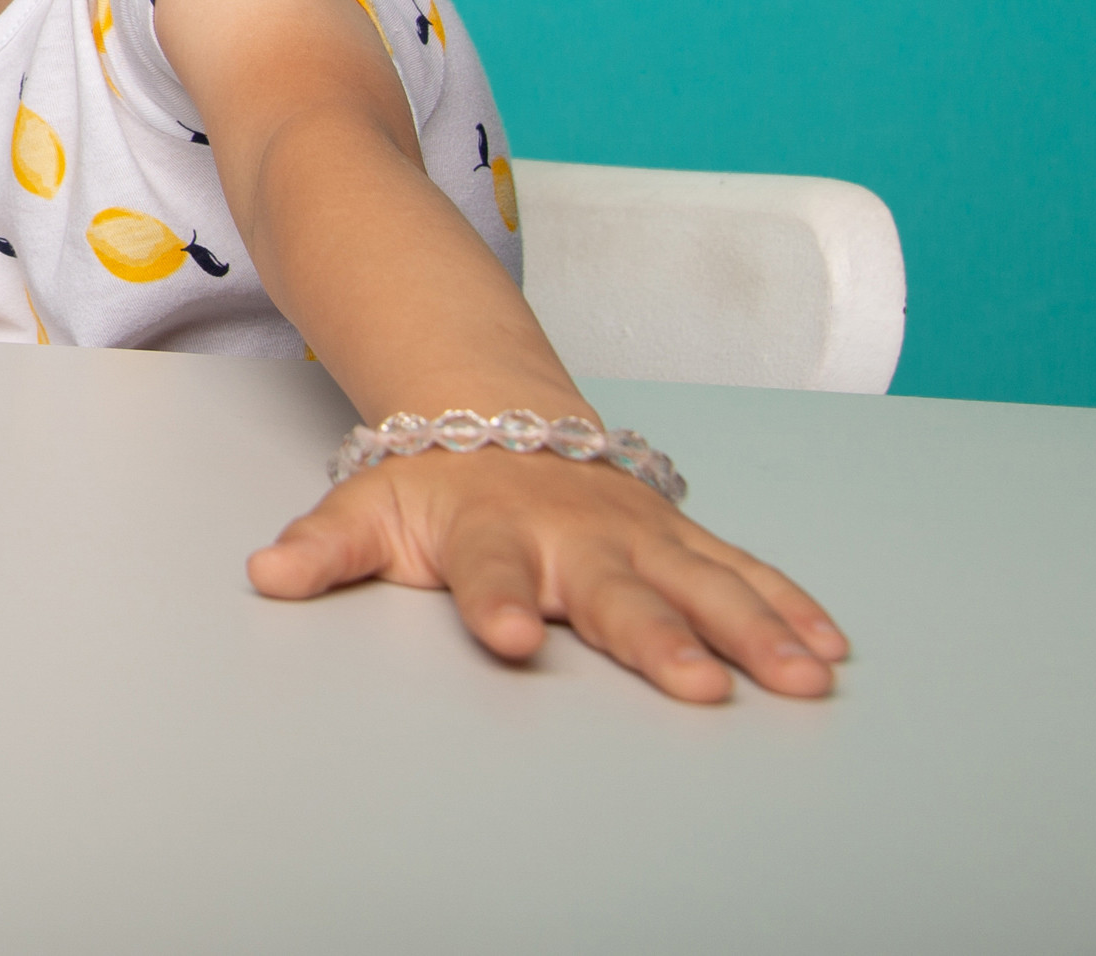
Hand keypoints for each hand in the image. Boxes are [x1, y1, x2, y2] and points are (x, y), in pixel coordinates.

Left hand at [249, 445, 849, 701]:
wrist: (489, 409)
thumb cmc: (429, 479)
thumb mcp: (365, 507)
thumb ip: (325, 548)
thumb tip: (267, 572)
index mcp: (490, 530)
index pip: (488, 572)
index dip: (496, 602)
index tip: (511, 637)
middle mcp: (571, 531)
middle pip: (615, 590)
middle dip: (658, 636)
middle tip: (698, 685)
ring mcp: (633, 531)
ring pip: (700, 581)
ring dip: (753, 630)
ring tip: (799, 679)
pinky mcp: (676, 534)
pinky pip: (739, 569)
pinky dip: (786, 604)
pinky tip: (828, 646)